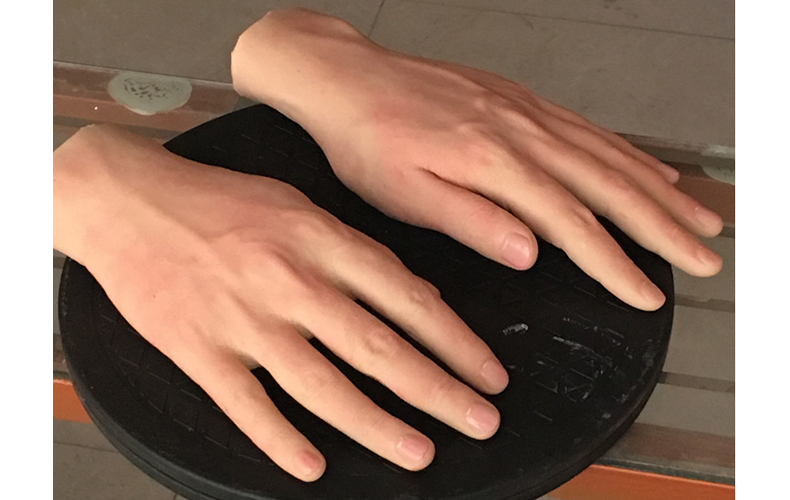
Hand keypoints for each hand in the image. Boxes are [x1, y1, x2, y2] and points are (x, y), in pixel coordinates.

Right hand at [53, 125, 508, 480]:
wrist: (130, 201)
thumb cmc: (220, 200)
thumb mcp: (300, 205)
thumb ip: (357, 251)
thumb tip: (416, 294)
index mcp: (321, 240)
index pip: (407, 298)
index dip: (456, 342)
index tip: (487, 374)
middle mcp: (291, 281)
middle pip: (378, 348)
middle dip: (437, 391)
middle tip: (480, 421)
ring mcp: (245, 320)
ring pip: (322, 385)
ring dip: (376, 425)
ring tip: (421, 452)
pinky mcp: (199, 350)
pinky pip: (246, 405)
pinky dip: (279, 440)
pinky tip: (312, 466)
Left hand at [232, 8, 723, 310]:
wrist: (348, 79)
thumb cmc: (367, 137)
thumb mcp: (404, 193)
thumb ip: (470, 220)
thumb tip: (528, 249)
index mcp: (493, 162)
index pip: (572, 222)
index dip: (615, 263)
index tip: (646, 292)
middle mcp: (521, 132)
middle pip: (610, 185)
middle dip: (663, 227)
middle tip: (705, 256)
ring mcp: (526, 113)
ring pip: (609, 154)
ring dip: (659, 189)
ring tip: (697, 217)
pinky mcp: (521, 102)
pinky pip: (588, 129)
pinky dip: (627, 152)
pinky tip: (646, 168)